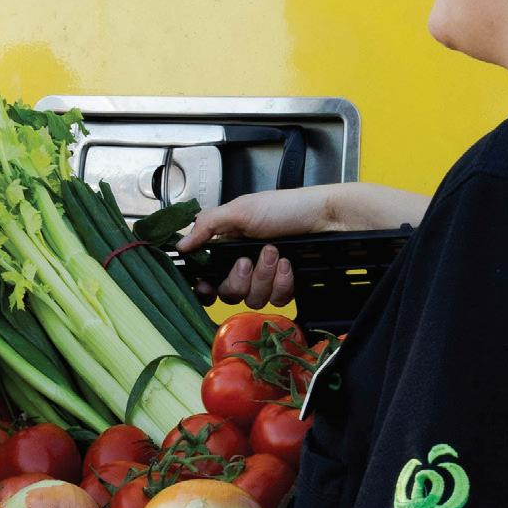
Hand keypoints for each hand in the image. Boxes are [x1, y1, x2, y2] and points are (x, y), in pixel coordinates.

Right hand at [175, 183, 431, 305]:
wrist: (326, 218)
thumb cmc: (285, 207)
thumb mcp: (241, 209)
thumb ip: (208, 226)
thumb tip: (181, 243)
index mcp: (228, 243)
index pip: (207, 274)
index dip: (204, 286)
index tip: (206, 287)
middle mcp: (244, 261)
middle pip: (227, 292)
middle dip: (238, 279)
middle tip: (248, 260)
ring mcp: (265, 275)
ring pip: (252, 298)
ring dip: (263, 277)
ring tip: (276, 254)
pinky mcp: (285, 285)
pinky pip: (276, 299)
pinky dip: (282, 283)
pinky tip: (288, 265)